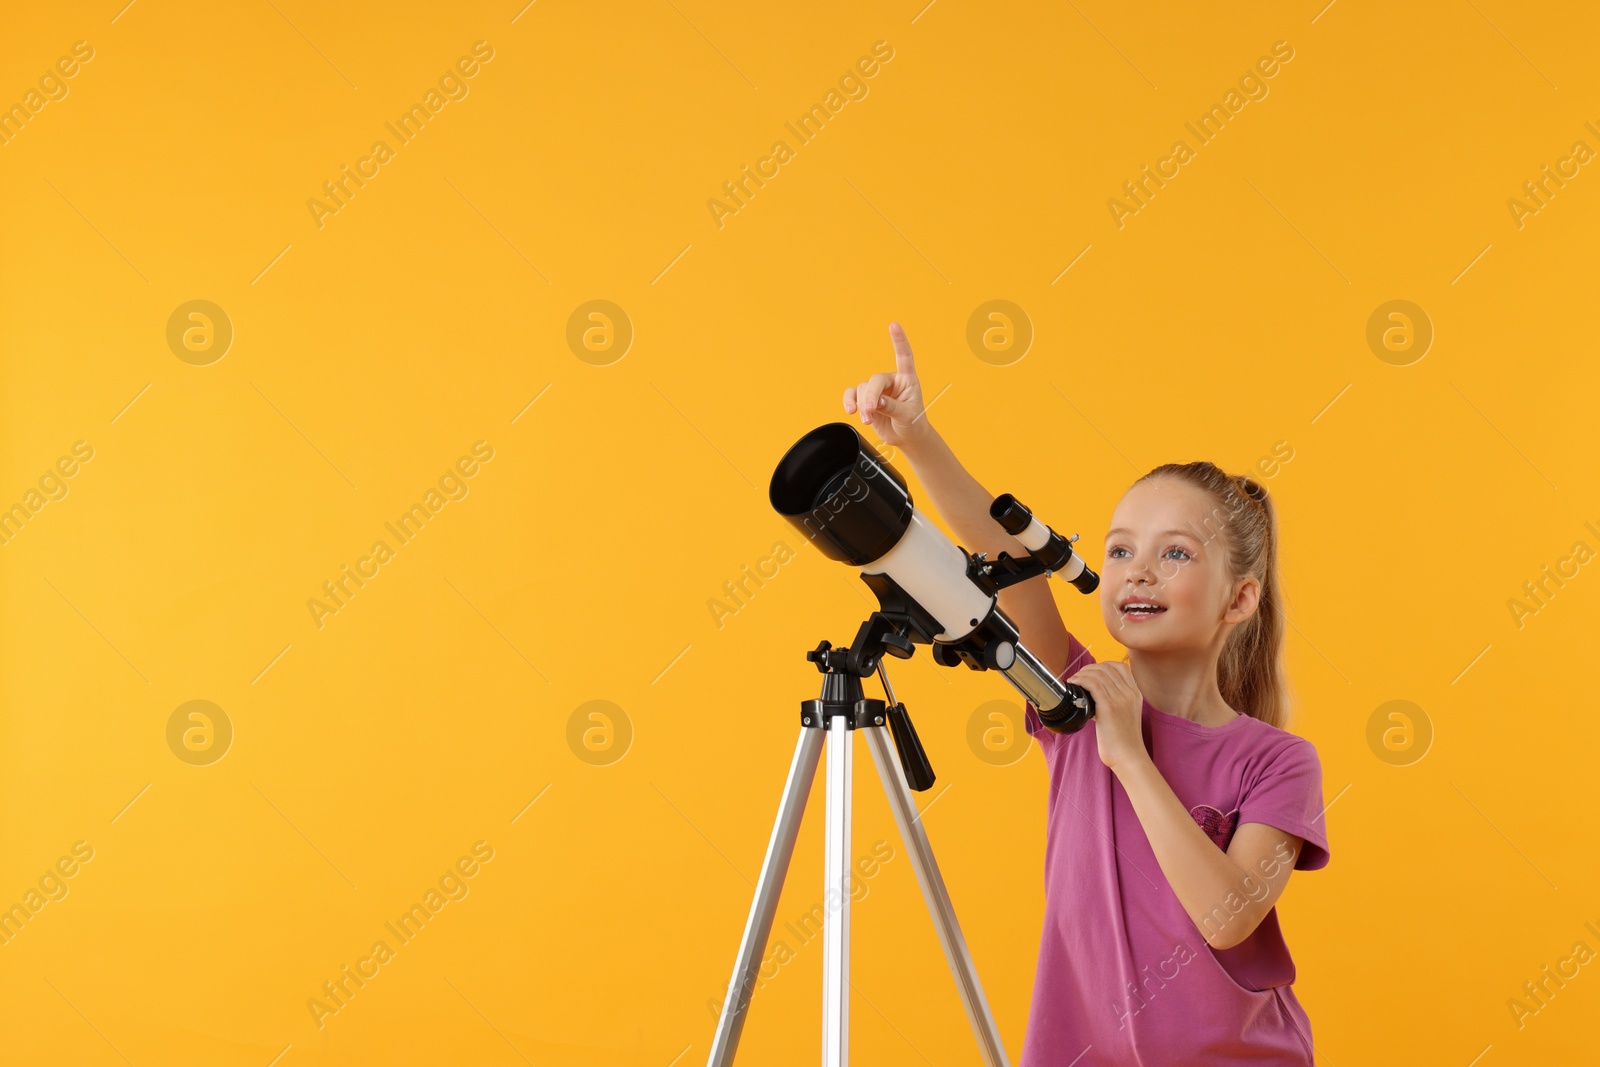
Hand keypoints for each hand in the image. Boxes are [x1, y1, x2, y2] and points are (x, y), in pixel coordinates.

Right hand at [842, 322, 932, 450]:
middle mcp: (891, 381)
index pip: (904, 356)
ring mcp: (878, 390)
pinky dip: (849, 401)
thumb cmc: (913, 423)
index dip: (899, 340)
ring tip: (867, 420)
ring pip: (862, 388)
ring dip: (862, 404)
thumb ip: (893, 407)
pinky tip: (851, 410)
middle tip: (869, 411)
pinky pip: (852, 394)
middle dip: (870, 396)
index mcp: (907, 379)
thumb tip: (877, 402)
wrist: (906, 437)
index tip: (893, 325)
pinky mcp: (865, 399)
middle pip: (875, 380)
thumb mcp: (908, 416)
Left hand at [1074, 661, 1147, 772]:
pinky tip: (1075, 685)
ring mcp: (1121, 699)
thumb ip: (1115, 701)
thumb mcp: (1126, 714)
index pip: (1121, 667)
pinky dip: (1081, 681)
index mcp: (1135, 693)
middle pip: (1107, 668)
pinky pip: (1093, 684)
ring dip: (1082, 674)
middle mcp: (1130, 693)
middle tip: (1078, 676)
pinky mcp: (1110, 707)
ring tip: (1074, 681)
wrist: (1129, 757)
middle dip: (1088, 668)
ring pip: (1099, 674)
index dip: (1103, 665)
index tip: (1091, 672)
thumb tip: (1093, 694)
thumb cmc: (1123, 740)